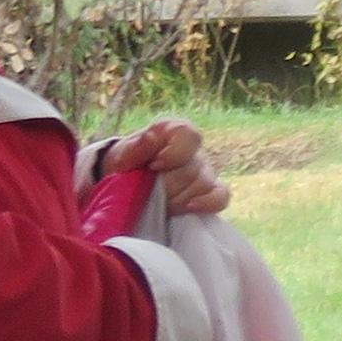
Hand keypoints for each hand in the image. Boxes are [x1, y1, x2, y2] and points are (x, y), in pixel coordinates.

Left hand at [109, 118, 230, 217]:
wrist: (127, 185)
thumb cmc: (127, 166)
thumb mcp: (122, 155)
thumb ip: (135, 147)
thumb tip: (149, 137)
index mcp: (174, 132)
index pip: (188, 136)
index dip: (174, 153)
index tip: (154, 166)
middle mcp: (194, 151)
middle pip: (191, 170)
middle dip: (166, 185)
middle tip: (147, 190)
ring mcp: (206, 172)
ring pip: (201, 186)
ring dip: (175, 199)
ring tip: (157, 202)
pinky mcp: (212, 193)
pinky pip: (220, 197)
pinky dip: (207, 203)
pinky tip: (188, 208)